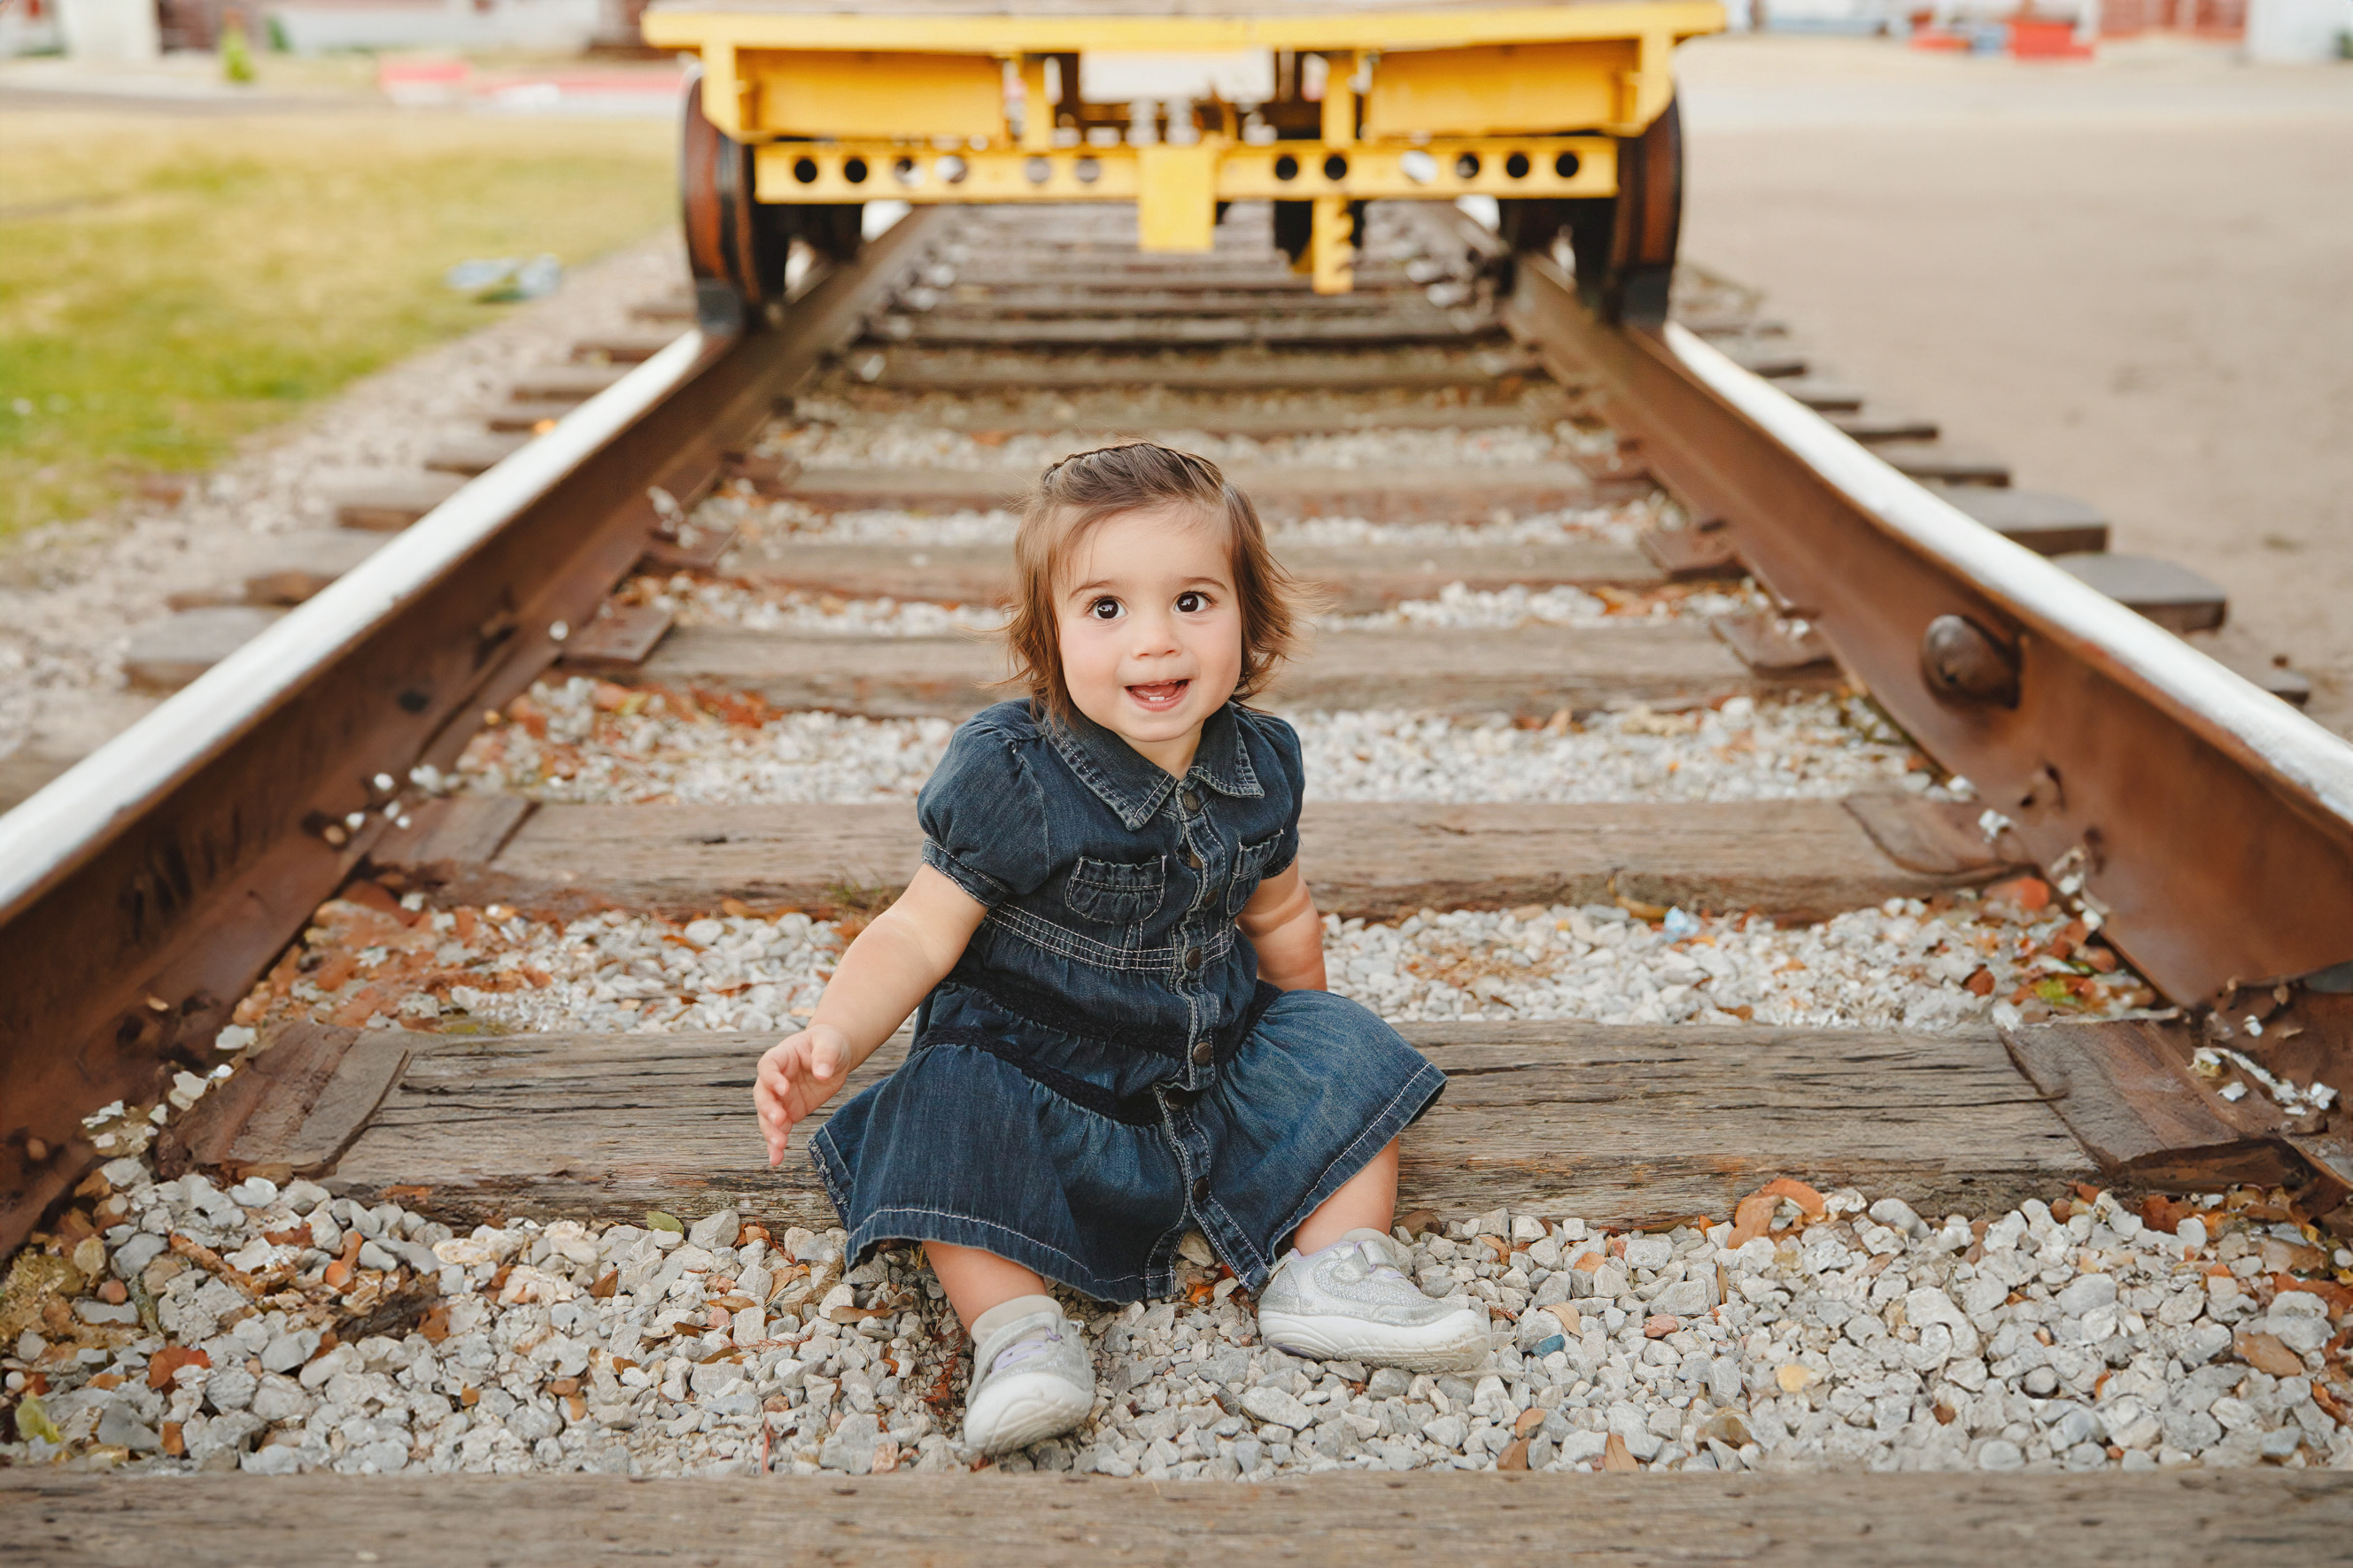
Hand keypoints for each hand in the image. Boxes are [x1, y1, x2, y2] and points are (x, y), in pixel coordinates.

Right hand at [754, 1025, 853, 1165]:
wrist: (835, 1056)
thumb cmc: (830, 1044)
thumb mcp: (831, 1044)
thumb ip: (825, 1056)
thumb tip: (822, 1073)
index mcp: (781, 1057)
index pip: (767, 1066)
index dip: (772, 1078)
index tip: (784, 1089)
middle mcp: (774, 1079)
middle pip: (762, 1095)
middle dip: (768, 1110)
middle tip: (780, 1121)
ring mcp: (780, 1098)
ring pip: (766, 1117)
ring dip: (770, 1132)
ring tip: (778, 1148)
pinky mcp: (790, 1113)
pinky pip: (779, 1130)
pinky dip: (776, 1145)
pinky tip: (776, 1160)